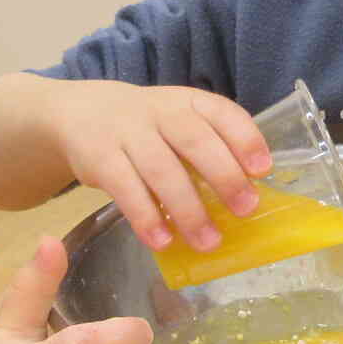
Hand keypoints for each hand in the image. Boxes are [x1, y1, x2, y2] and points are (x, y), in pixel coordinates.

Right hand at [41, 80, 271, 250]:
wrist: (80, 112)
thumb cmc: (148, 127)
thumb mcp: (178, 122)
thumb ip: (208, 148)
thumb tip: (246, 197)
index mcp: (188, 101)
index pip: (222, 112)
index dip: (245, 139)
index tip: (263, 170)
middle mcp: (161, 111)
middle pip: (195, 141)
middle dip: (224, 175)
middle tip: (245, 209)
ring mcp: (127, 132)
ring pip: (161, 169)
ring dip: (188, 209)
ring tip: (208, 241)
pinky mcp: (99, 158)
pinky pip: (125, 188)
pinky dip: (146, 217)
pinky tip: (163, 241)